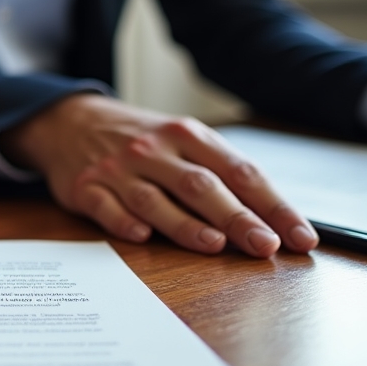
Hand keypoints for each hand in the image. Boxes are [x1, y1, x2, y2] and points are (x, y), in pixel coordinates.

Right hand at [0, 94, 317, 257]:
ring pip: (154, 198)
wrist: (68, 120)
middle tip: (265, 245)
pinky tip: (140, 235)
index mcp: (186, 135)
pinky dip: (123, 221)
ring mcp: (117, 169)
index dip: (272, 204)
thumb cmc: (138, 139)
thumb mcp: (180, 139)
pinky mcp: (86, 187)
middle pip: (199, 184)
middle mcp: (152, 150)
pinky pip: (105, 206)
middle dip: (236, 217)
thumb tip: (271, 219)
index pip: (238, 170)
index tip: (297, 236)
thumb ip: (218, 172)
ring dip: (184, 223)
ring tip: (213, 245)